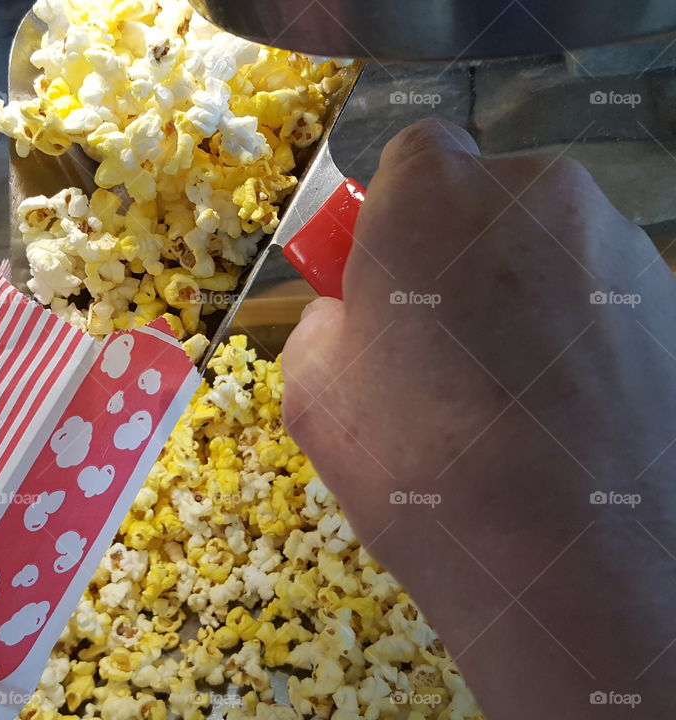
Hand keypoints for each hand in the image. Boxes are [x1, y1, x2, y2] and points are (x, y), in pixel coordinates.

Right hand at [284, 119, 675, 717]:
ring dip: (526, 291)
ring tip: (517, 394)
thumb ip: (323, 323)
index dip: (395, 216)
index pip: (414, 154)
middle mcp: (538, 193)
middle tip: (447, 346)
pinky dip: (580, 330)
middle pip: (486, 199)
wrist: (576, 563)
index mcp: (434, 195)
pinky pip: (602, 294)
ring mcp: (621, 244)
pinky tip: (571, 411)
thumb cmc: (418, 463)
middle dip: (462, 251)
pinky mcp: (675, 302)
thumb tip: (352, 315)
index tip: (389, 282)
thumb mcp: (314, 394)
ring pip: (550, 246)